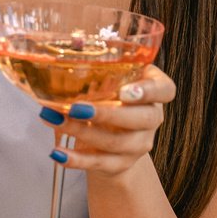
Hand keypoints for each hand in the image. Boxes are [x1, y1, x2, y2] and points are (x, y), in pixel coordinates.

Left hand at [39, 67, 175, 179]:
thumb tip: (62, 53)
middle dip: (107, 114)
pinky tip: (57, 152)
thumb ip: (101, 66)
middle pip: (140, 119)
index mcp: (154, 93)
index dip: (149, 92)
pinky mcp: (119, 164)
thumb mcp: (113, 79)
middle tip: (76, 107)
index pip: (165, 90)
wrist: (113, 137)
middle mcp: (151, 119)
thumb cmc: (111, 97)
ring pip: (114, 143)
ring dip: (80, 132)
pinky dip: (76, 160)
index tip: (125, 91)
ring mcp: (138, 145)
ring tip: (52, 118)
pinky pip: (98, 164)